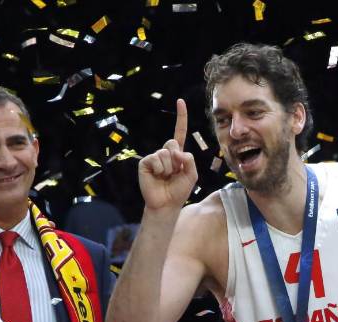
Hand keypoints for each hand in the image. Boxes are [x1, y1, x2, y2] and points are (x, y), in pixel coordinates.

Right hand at [138, 99, 196, 213]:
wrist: (166, 204)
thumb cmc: (179, 191)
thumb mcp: (192, 175)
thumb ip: (190, 160)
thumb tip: (177, 151)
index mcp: (177, 154)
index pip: (179, 132)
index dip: (181, 117)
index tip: (180, 101)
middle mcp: (165, 153)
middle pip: (172, 143)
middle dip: (176, 159)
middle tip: (173, 173)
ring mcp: (154, 157)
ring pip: (166, 153)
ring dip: (169, 168)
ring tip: (165, 177)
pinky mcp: (145, 163)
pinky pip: (155, 159)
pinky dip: (159, 169)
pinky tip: (157, 177)